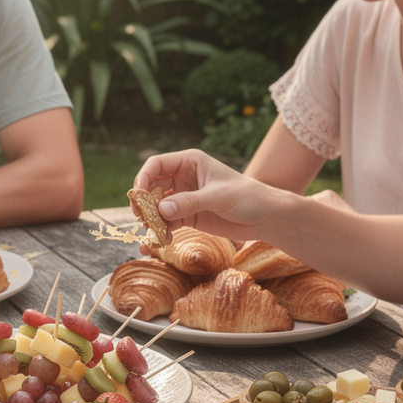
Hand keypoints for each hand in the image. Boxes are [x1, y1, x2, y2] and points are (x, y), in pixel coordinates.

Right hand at [134, 149, 276, 240]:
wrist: (265, 217)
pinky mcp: (188, 216)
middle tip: (140, 217)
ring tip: (151, 232)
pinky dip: (162, 231)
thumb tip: (161, 210)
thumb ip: (189, 202)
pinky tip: (164, 240)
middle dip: (144, 202)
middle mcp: (183, 178)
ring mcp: (184, 198)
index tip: (138, 195)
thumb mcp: (217, 197)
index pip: (157, 164)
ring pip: (158, 206)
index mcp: (190, 162)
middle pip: (152, 186)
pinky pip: (167, 222)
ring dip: (151, 219)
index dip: (143, 177)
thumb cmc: (246, 196)